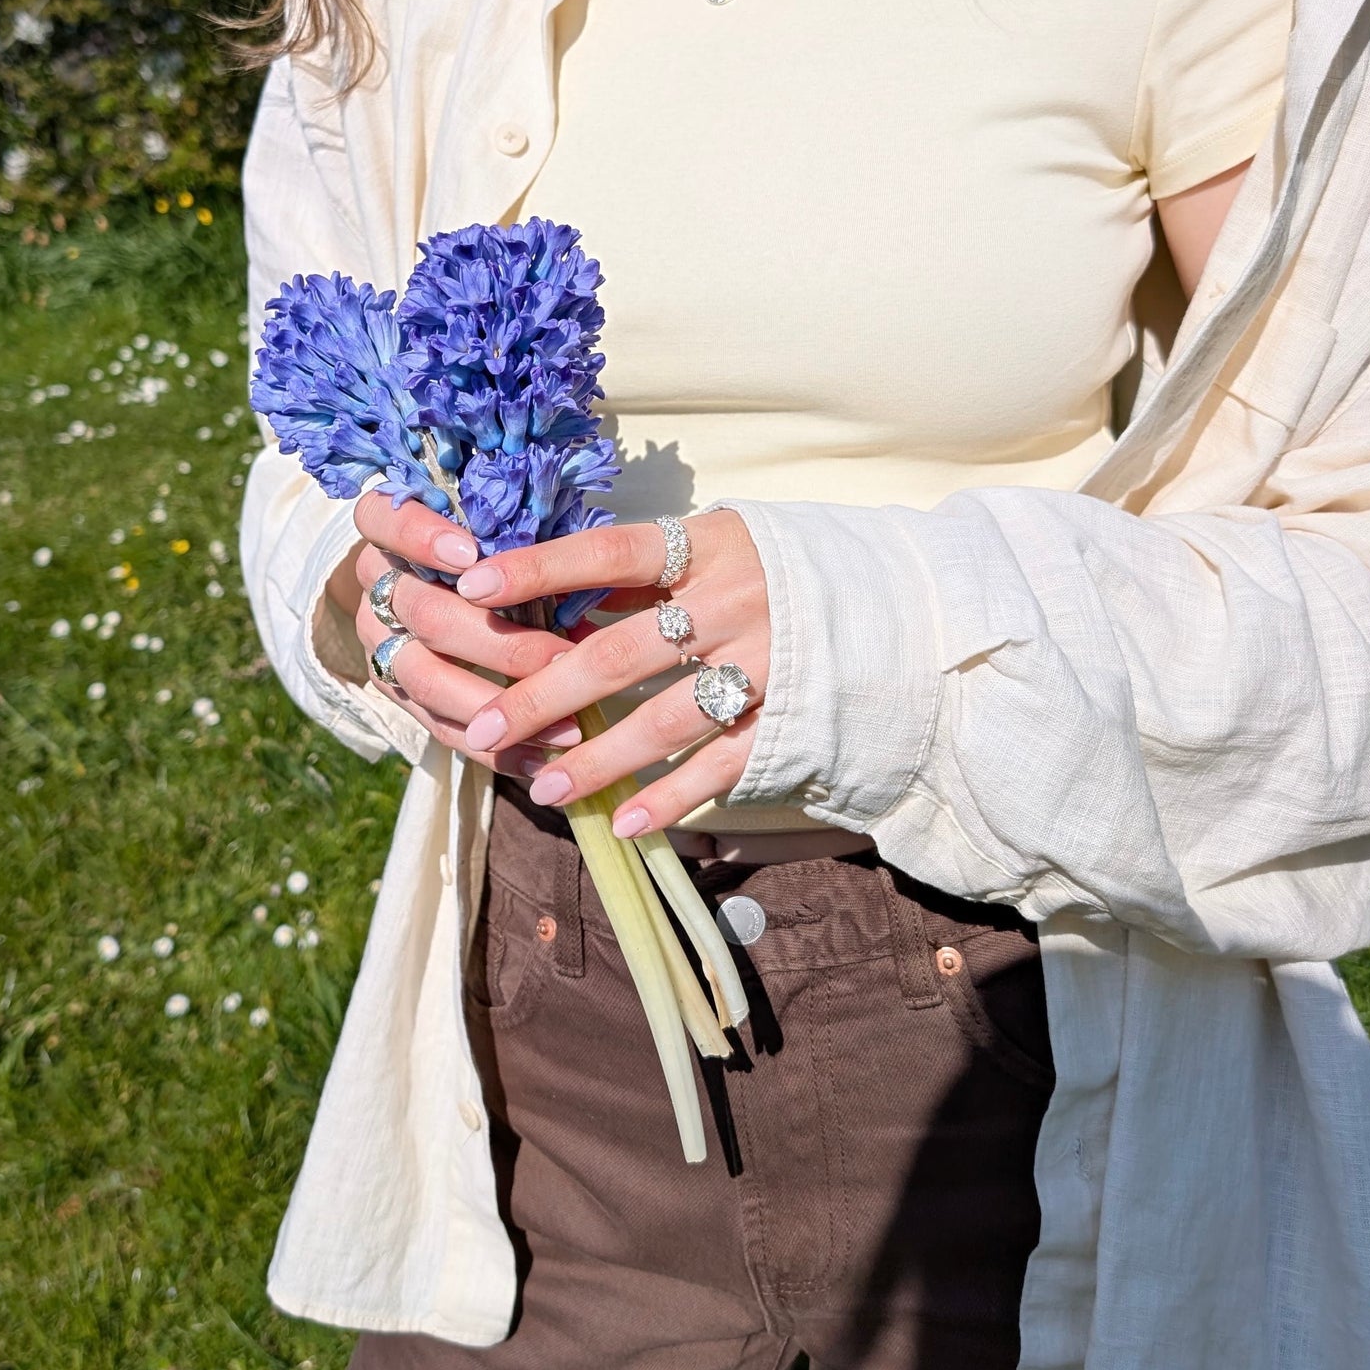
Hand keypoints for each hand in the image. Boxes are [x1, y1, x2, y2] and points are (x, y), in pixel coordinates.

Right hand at [349, 492, 589, 776]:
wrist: (446, 583)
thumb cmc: (497, 543)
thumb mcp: (509, 529)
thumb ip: (528, 539)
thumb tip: (588, 580)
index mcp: (390, 530)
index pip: (384, 520)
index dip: (422, 537)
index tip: (471, 554)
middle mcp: (377, 588)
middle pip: (424, 614)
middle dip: (498, 641)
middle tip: (566, 660)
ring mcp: (380, 645)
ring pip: (427, 679)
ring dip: (500, 704)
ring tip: (567, 726)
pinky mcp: (397, 694)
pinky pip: (440, 727)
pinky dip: (494, 749)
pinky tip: (543, 758)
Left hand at [450, 509, 769, 837]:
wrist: (898, 607)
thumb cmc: (785, 572)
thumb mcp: (720, 546)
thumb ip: (646, 574)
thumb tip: (555, 598)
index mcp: (709, 547)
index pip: (608, 553)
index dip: (539, 568)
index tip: (472, 587)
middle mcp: (735, 603)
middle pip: (619, 654)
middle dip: (543, 695)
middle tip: (485, 728)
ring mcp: (766, 665)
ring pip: (663, 722)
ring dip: (596, 761)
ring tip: (542, 786)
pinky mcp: (791, 719)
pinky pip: (720, 767)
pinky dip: (670, 799)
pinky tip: (625, 823)